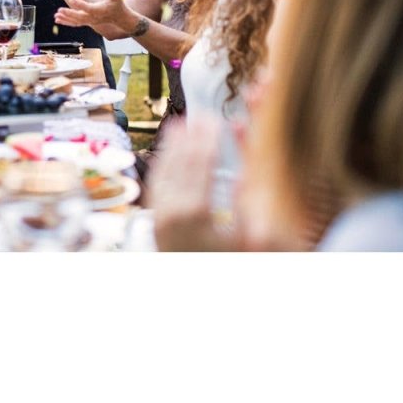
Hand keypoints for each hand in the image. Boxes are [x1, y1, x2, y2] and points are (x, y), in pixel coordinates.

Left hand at [54, 0, 138, 39]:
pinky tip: (58, 19)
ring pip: (76, 22)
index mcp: (100, 10)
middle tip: (59, 10)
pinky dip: (67, 22)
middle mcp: (94, 17)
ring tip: (56, 16)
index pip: (88, 8)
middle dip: (69, 14)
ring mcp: (90, 21)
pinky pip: (75, 23)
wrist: (120, 18)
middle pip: (80, 17)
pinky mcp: (87, 22)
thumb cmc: (118, 5)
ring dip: (66, 19)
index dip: (80, 4)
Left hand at [148, 117, 239, 251]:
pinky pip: (156, 185)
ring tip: (181, 123)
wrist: (198, 287)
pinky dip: (162, 163)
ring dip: (172, 145)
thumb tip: (245, 169)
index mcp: (195, 212)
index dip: (208, 139)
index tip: (215, 120)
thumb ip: (245, 202)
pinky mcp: (154, 223)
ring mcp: (159, 217)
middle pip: (181, 164)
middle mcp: (171, 211)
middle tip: (201, 115)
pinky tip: (169, 151)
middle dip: (191, 136)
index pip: (200, 165)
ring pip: (164, 171)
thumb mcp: (248, 236)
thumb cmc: (232, 261)